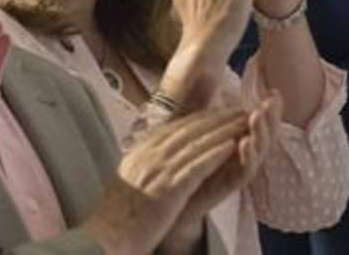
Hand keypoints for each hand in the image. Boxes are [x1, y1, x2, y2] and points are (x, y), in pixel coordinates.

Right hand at [83, 109, 247, 254]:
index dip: (202, 117)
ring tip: (243, 122)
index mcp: (140, 151)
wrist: (105, 239)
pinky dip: (215, 154)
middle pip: (190, 129)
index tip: (220, 111)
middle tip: (239, 109)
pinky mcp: (168, 190)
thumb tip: (156, 152)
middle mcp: (149, 155)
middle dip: (218, 118)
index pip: (176, 127)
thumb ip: (145, 162)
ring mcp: (158, 171)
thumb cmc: (117, 215)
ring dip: (223, 131)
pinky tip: (232, 146)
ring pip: (197, 143)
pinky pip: (196, 167)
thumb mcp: (129, 178)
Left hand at [162, 95, 281, 252]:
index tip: (274, 92)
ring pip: (258, 151)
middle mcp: (243, 155)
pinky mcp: (229, 184)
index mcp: (239, 139)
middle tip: (271, 101)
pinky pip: (244, 170)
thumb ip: (201, 100)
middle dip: (270, 118)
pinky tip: (244, 142)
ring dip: (260, 133)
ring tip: (257, 116)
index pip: (260, 121)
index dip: (269, 108)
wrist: (174, 196)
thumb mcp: (192, 123)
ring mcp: (238, 169)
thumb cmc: (187, 159)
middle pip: (265, 134)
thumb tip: (205, 70)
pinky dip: (247, 156)